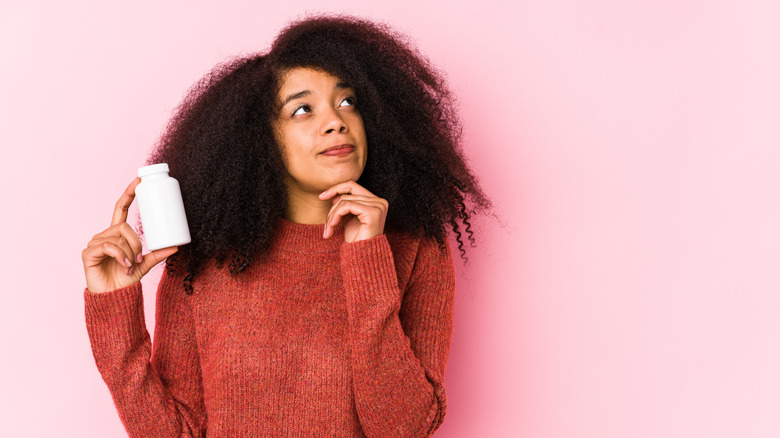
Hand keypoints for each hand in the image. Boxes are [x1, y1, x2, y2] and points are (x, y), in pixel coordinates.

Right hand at [81, 177, 178, 292]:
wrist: (114, 297)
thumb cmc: (125, 280)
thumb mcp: (145, 265)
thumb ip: (158, 255)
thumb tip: (177, 246)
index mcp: (117, 234)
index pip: (121, 208)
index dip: (129, 194)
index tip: (138, 180)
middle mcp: (104, 235)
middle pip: (123, 226)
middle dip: (136, 242)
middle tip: (139, 258)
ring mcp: (95, 243)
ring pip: (119, 238)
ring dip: (129, 253)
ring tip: (130, 266)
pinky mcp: (88, 253)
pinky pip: (109, 246)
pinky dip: (121, 256)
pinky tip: (124, 266)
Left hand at [319, 181, 387, 242]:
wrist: (362, 257)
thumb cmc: (356, 240)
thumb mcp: (348, 219)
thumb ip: (344, 205)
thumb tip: (334, 194)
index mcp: (376, 201)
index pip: (352, 186)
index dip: (336, 188)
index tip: (321, 197)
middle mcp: (380, 202)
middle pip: (347, 193)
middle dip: (332, 208)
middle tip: (326, 223)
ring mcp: (378, 206)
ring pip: (344, 200)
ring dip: (332, 215)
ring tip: (329, 229)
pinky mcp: (372, 212)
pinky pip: (346, 206)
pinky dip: (336, 215)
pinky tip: (333, 227)